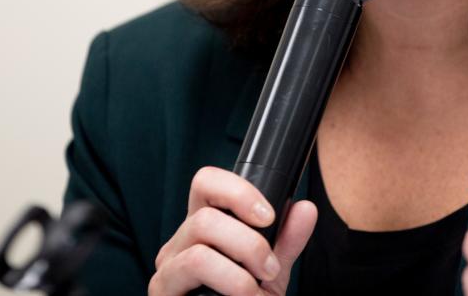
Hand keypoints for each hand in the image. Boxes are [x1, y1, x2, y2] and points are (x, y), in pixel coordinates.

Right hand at [149, 166, 317, 295]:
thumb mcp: (270, 272)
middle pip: (206, 215)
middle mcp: (181, 241)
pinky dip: (229, 281)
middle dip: (249, 240)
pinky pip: (193, 265)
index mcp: (204, 227)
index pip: (207, 183)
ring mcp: (168, 266)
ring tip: (255, 290)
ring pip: (200, 237)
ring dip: (240, 264)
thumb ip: (286, 240)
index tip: (268, 216)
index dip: (238, 190)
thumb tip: (306, 208)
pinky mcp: (161, 289)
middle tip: (269, 267)